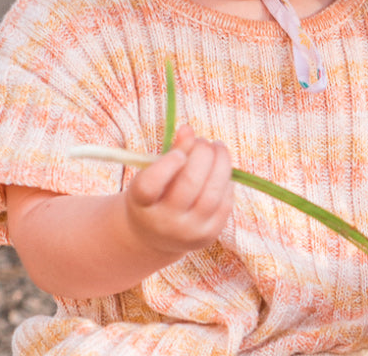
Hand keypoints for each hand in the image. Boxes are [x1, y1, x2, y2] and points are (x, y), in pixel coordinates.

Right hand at [124, 125, 234, 255]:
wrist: (156, 236)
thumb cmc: (154, 195)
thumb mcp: (152, 173)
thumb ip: (170, 151)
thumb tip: (188, 130)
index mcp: (141, 204)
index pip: (150, 185)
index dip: (167, 164)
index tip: (179, 153)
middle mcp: (163, 223)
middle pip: (188, 184)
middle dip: (202, 154)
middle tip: (204, 142)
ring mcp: (187, 233)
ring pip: (212, 194)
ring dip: (221, 164)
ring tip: (219, 148)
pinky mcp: (209, 236)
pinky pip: (224, 204)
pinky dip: (226, 181)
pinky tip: (222, 168)